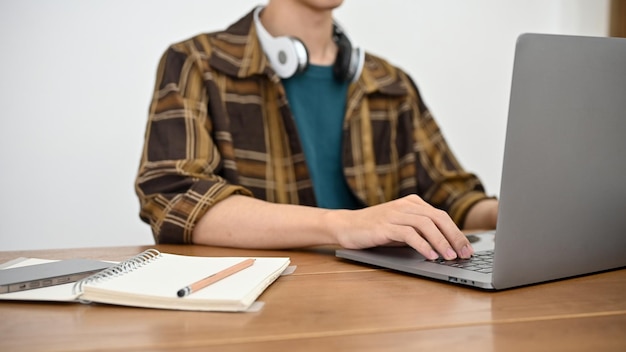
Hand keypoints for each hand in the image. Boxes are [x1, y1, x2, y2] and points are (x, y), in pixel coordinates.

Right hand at [329, 195, 473, 259]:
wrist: (345, 225)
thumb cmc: (374, 229)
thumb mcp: (401, 228)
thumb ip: (419, 232)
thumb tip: (445, 247)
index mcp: (412, 203)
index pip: (441, 216)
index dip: (457, 232)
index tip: (468, 248)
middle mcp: (405, 205)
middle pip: (438, 218)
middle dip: (455, 237)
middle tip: (465, 253)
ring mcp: (394, 214)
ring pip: (426, 224)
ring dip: (441, 242)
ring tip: (450, 257)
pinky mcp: (384, 226)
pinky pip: (408, 233)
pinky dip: (422, 245)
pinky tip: (430, 255)